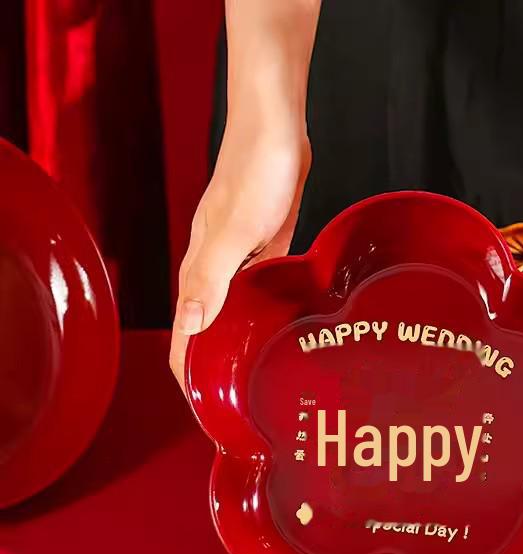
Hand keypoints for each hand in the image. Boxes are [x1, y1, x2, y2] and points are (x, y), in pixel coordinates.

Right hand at [169, 124, 310, 388]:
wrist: (276, 125)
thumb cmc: (256, 171)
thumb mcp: (234, 233)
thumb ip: (211, 280)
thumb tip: (187, 326)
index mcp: (202, 266)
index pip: (186, 328)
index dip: (189, 368)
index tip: (202, 404)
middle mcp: (217, 263)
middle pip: (207, 322)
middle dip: (214, 360)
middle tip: (233, 396)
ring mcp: (241, 251)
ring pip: (234, 304)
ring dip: (238, 334)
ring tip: (254, 367)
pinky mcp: (266, 237)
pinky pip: (261, 281)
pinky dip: (264, 303)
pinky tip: (280, 316)